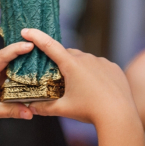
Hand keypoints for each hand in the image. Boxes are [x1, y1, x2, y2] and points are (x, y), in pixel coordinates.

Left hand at [0, 42, 34, 131]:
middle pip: (10, 60)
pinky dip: (18, 80)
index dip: (17, 49)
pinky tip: (30, 82)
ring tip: (42, 64)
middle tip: (44, 52)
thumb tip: (30, 113)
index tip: (31, 44)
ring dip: (23, 68)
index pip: (3, 56)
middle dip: (25, 55)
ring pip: (10, 71)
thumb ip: (10, 111)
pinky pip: (8, 80)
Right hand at [21, 28, 138, 128]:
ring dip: (79, 68)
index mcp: (72, 65)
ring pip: (85, 60)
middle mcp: (87, 58)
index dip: (37, 37)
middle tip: (58, 78)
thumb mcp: (63, 109)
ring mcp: (102, 61)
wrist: (118, 115)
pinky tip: (96, 88)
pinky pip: (100, 66)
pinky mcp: (113, 67)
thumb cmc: (90, 111)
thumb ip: (44, 108)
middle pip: (68, 54)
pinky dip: (95, 73)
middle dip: (61, 62)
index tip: (26, 30)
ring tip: (81, 87)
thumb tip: (29, 108)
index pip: (50, 46)